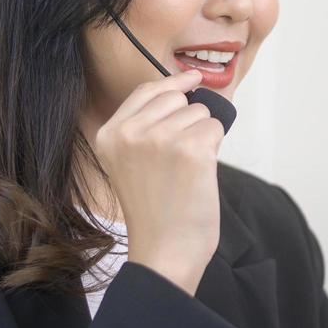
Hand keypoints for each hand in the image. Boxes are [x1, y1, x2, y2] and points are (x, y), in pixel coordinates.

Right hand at [92, 69, 224, 296]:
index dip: (174, 82)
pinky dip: (215, 148)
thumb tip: (185, 88)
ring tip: (186, 172)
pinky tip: (199, 173)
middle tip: (180, 160)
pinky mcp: (191, 148)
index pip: (147, 91)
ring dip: (203, 137)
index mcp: (110, 134)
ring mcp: (160, 138)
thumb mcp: (129, 163)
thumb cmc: (155, 212)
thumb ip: (145, 127)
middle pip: (178, 98)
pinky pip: (216, 128)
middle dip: (189, 121)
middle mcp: (131, 132)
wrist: (164, 250)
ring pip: (200, 113)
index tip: (192, 78)